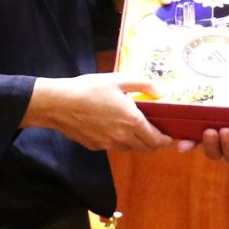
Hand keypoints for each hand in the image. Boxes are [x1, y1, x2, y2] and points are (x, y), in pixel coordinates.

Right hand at [25, 72, 172, 152]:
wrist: (59, 104)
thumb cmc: (88, 89)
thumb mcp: (118, 79)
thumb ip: (143, 84)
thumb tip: (159, 92)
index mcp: (132, 121)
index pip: (156, 139)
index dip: (165, 140)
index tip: (169, 137)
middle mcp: (122, 136)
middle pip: (146, 148)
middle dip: (153, 142)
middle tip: (154, 132)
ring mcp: (108, 144)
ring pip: (130, 148)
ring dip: (136, 142)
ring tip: (133, 127)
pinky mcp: (96, 146)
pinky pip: (113, 146)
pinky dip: (118, 140)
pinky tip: (111, 126)